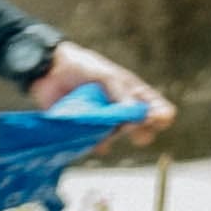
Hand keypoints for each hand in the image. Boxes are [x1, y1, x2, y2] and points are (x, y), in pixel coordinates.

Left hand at [32, 44, 174, 152]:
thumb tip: (139, 116)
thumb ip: (122, 95)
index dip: (160, 117)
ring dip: (115, 135)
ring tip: (106, 128)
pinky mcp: (88, 128)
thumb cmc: (83, 67)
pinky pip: (98, 142)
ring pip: (119, 135)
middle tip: (137, 134)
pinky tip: (96, 142)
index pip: (158, 108)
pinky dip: (98, 143)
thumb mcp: (107, 76)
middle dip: (143, 132)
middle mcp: (122, 108)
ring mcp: (106, 119)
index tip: (153, 119)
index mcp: (133, 93)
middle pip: (143, 127)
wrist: (50, 71)